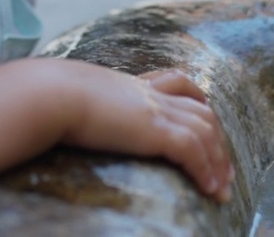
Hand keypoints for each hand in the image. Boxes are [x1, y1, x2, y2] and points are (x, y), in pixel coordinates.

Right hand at [56, 61, 233, 202]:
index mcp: (131, 85)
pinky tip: (209, 188)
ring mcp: (153, 109)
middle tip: (225, 171)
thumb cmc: (47, 98)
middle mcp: (148, 94)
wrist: (48, 94)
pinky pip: (192, 149)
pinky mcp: (153, 129)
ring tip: (223, 189)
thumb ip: (77, 104)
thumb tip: (56, 114)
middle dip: (218, 141)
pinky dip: (206, 168)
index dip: (197, 102)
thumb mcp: (70, 96)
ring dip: (218, 162)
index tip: (207, 124)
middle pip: (200, 111)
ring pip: (204, 131)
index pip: (177, 83)